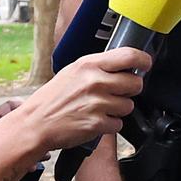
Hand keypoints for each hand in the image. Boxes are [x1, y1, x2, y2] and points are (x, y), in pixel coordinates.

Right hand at [20, 48, 150, 149]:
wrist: (35, 123)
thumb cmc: (53, 98)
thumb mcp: (73, 72)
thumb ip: (98, 67)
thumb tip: (124, 66)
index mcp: (89, 64)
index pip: (128, 56)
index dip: (143, 60)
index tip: (146, 64)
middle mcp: (95, 81)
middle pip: (135, 84)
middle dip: (130, 90)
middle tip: (117, 93)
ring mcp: (97, 103)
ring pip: (128, 106)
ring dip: (119, 109)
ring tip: (100, 108)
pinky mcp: (97, 124)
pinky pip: (118, 124)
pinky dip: (110, 125)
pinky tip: (95, 120)